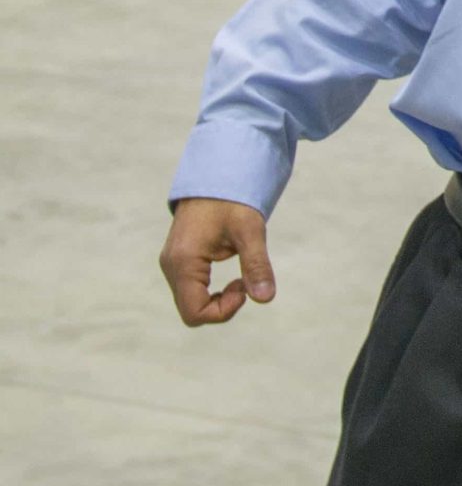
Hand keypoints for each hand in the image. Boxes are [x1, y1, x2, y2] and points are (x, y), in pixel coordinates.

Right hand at [160, 197, 276, 326]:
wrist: (217, 173)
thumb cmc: (233, 198)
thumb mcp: (250, 230)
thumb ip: (256, 264)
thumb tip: (266, 299)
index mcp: (183, 261)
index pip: (194, 313)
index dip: (223, 311)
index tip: (244, 286)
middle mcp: (171, 265)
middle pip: (191, 311)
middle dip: (221, 306)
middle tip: (244, 282)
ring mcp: (172, 263)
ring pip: (190, 302)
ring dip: (217, 298)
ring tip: (239, 277)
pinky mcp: (179, 260)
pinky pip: (191, 289)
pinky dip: (211, 289)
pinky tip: (231, 274)